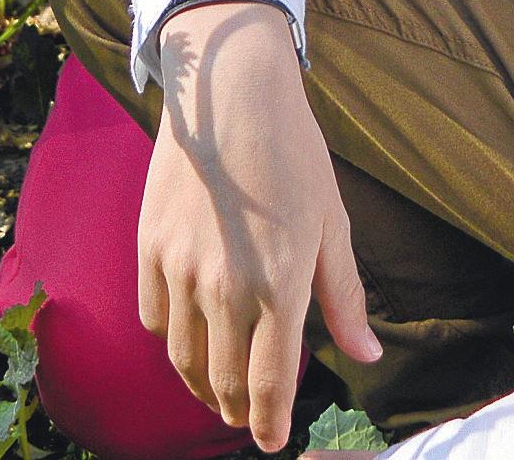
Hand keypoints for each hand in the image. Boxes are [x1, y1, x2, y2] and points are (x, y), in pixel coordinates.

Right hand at [141, 0, 382, 451]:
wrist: (229, 90)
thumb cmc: (292, 153)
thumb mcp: (331, 223)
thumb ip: (342, 296)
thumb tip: (364, 355)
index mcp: (278, 285)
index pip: (271, 383)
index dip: (271, 424)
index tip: (273, 442)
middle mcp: (225, 287)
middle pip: (224, 380)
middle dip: (238, 410)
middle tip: (248, 418)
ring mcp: (180, 268)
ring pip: (183, 356)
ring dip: (202, 384)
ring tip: (217, 391)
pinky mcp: (149, 245)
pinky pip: (153, 315)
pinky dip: (170, 338)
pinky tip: (186, 336)